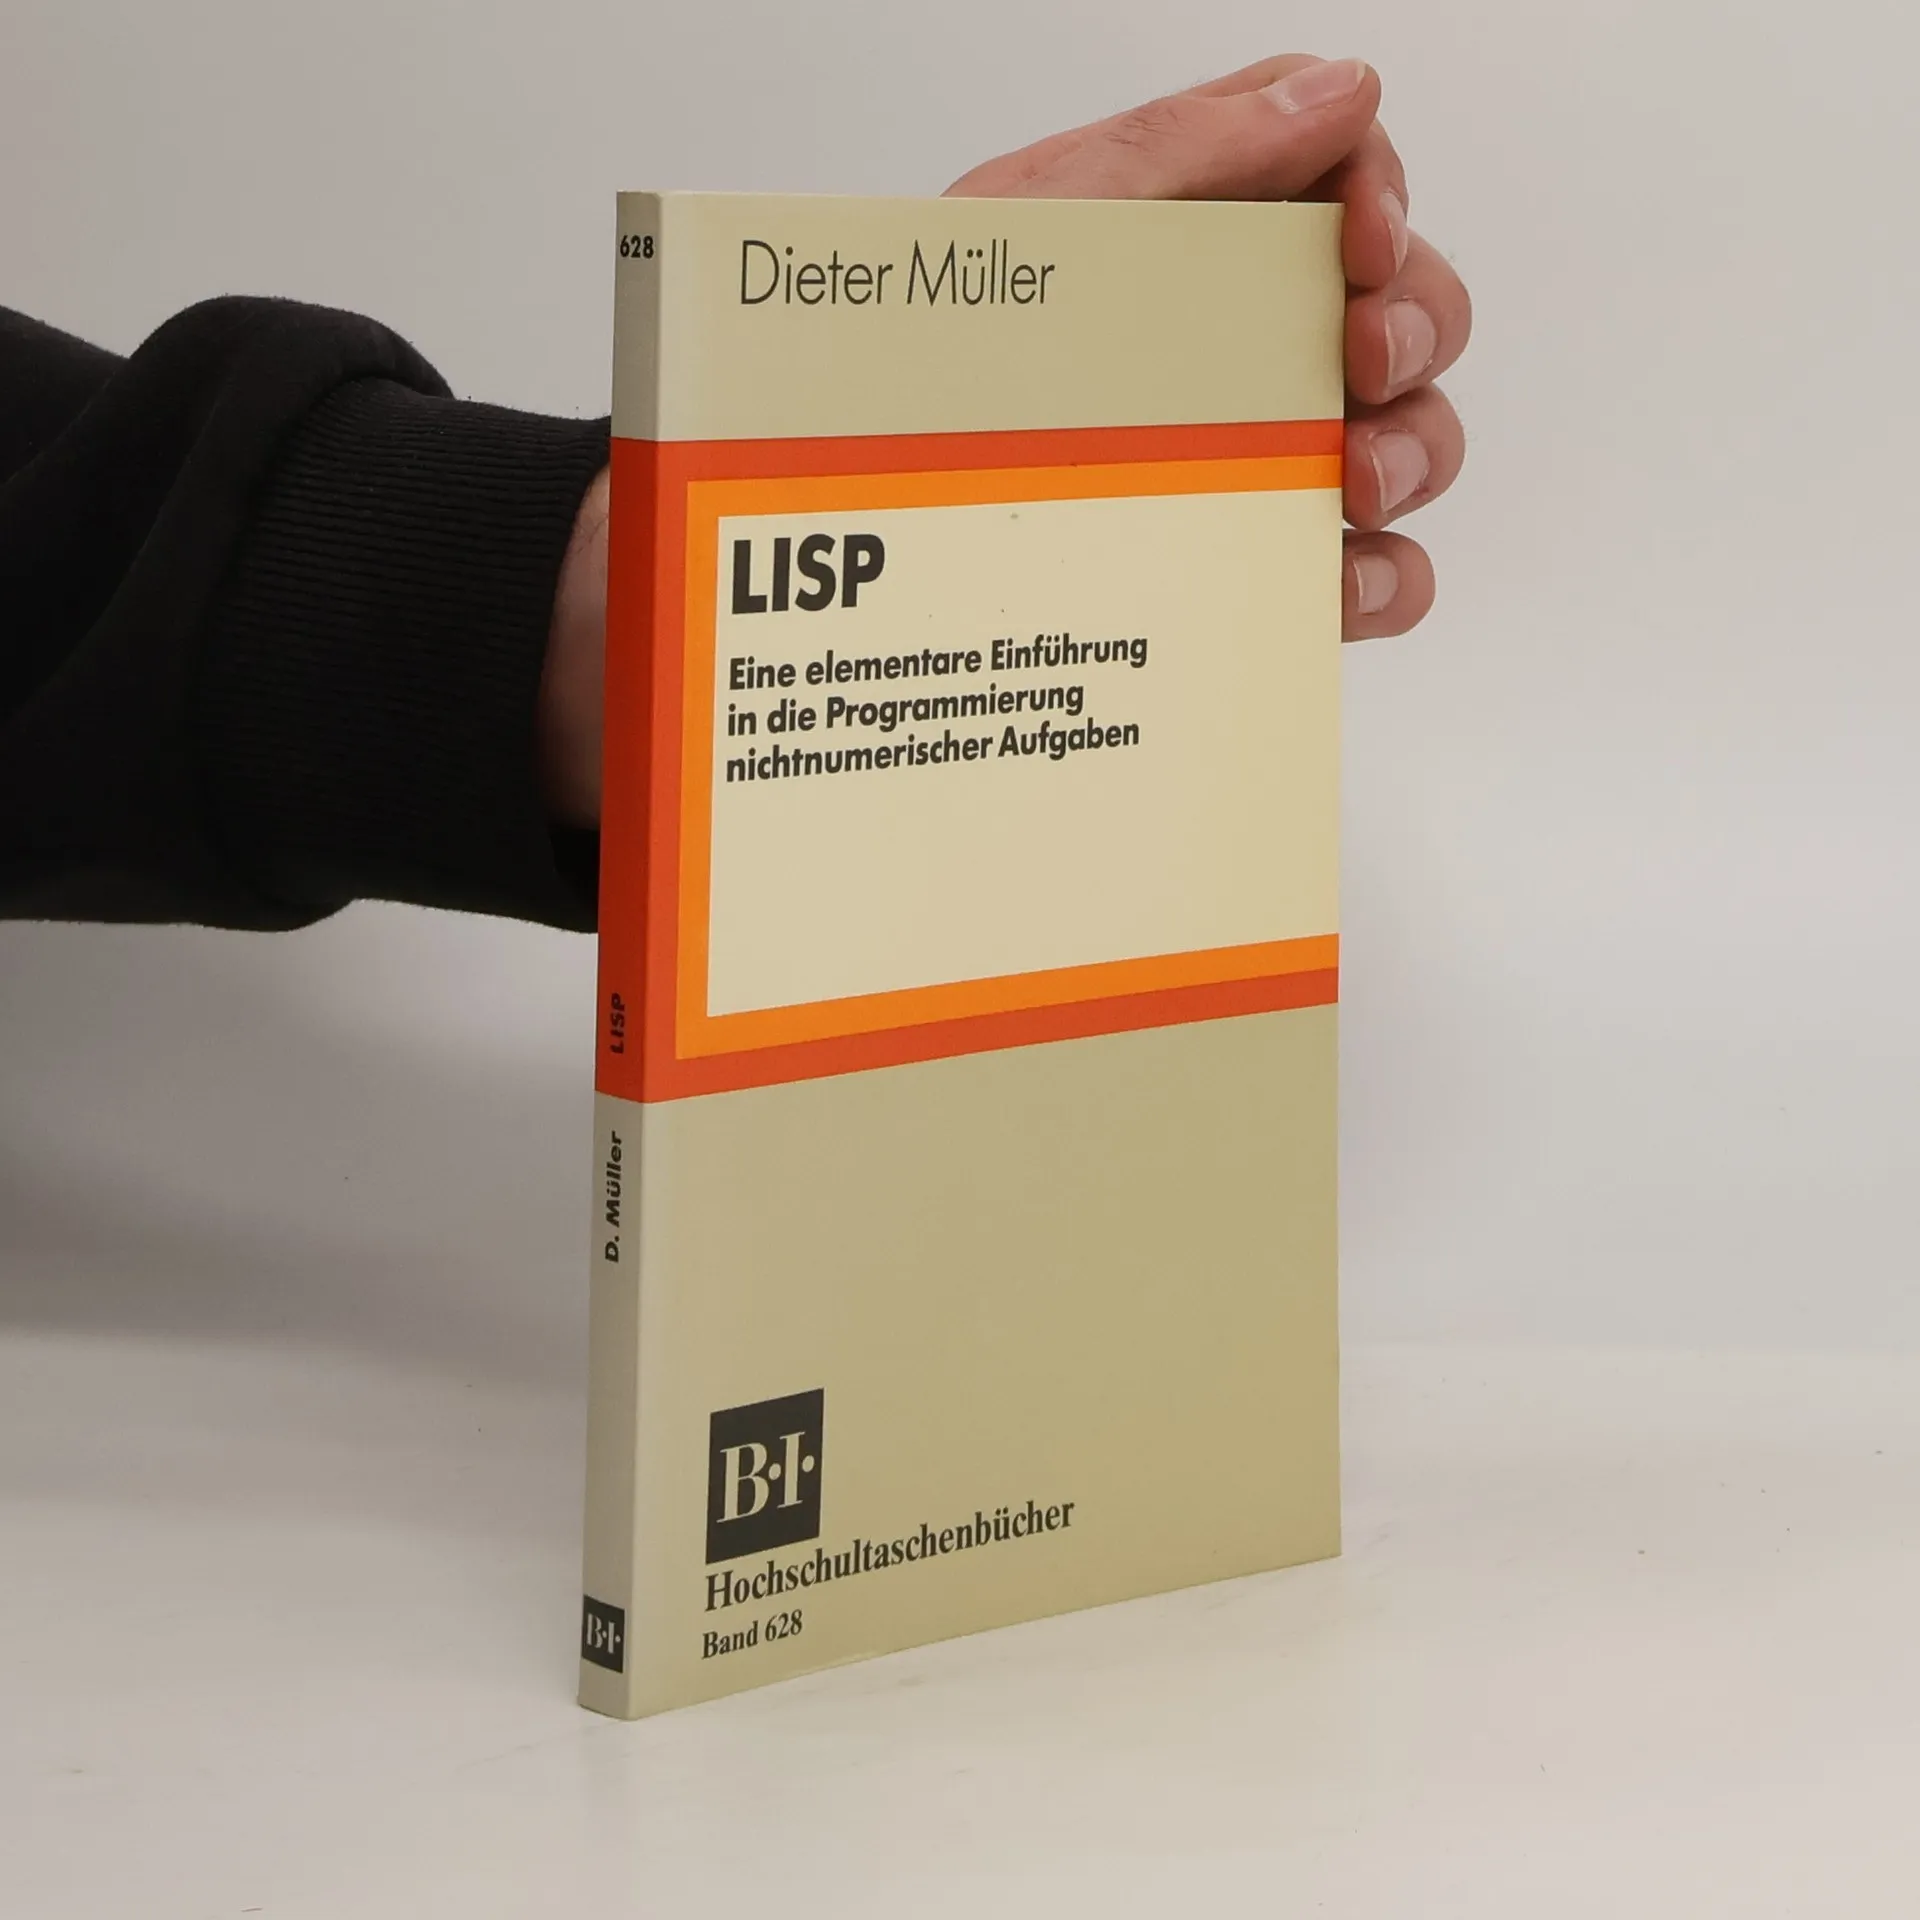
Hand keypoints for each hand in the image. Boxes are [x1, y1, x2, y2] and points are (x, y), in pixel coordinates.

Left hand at [540, 58, 1464, 826]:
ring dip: (1415, 454)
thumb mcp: (1035, 229)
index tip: (1359, 248)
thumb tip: (1343, 92)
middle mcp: (1235, 351)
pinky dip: (1385, 578)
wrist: (831, 518)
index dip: (1386, 203)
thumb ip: (1186, 150)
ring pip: (1406, 443)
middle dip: (1415, 330)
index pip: (1348, 186)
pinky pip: (1364, 576)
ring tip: (1352, 481)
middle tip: (1358, 366)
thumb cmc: (912, 361)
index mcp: (1195, 245)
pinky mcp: (1241, 572)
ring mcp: (1246, 465)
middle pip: (1406, 314)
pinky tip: (1343, 575)